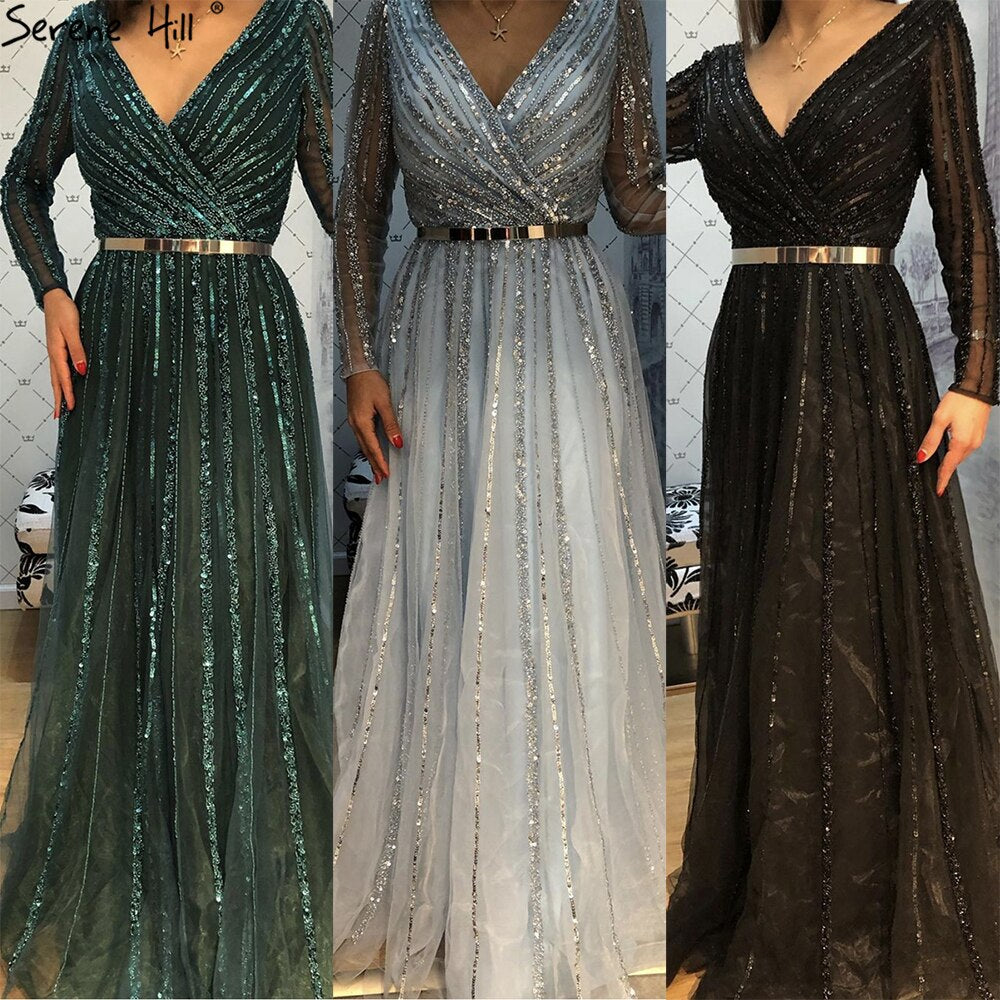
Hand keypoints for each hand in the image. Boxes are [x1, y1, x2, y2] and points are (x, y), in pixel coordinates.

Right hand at [42, 287, 85, 418]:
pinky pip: (59, 368)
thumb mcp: (73, 329)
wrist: (54, 298)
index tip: (71, 408)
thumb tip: (82, 370)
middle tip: (60, 416)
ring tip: (61, 405)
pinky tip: (65, 384)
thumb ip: (78, 350)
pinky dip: (60, 380)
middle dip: (59, 399)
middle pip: (56, 381)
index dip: (67, 394)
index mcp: (57, 351)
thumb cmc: (63, 310)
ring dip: (59, 391)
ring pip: (56, 376)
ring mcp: (55, 351)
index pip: (62, 378)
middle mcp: (54, 354)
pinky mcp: (58, 348)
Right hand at [346, 369, 402, 485]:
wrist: (357, 367)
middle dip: (374, 465)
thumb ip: (391, 424)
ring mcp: (353, 421)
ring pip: (363, 444)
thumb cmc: (370, 381)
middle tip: (381, 479)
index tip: (387, 474)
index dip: (380, 462)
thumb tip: (397, 443)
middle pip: (366, 450)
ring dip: (371, 458)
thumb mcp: (384, 402)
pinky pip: (362, 437)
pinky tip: (372, 450)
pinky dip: (367, 447)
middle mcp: (355, 424)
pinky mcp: (355, 417)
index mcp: (361, 422)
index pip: (373, 448)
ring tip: (377, 470)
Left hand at [916, 390, 991, 496]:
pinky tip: (951, 452)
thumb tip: (921, 457)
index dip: (942, 479)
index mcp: (961, 443)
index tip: (938, 491)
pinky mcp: (979, 433)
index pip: (948, 467)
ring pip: (961, 456)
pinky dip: (957, 453)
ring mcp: (977, 439)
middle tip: (936, 482)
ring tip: (941, 470)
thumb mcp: (939, 420)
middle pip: (955, 462)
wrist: (976, 388)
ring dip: (951, 462)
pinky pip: (966, 448)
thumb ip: (930, 440)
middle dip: (945, 472)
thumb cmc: (959, 401)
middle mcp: (972, 443)